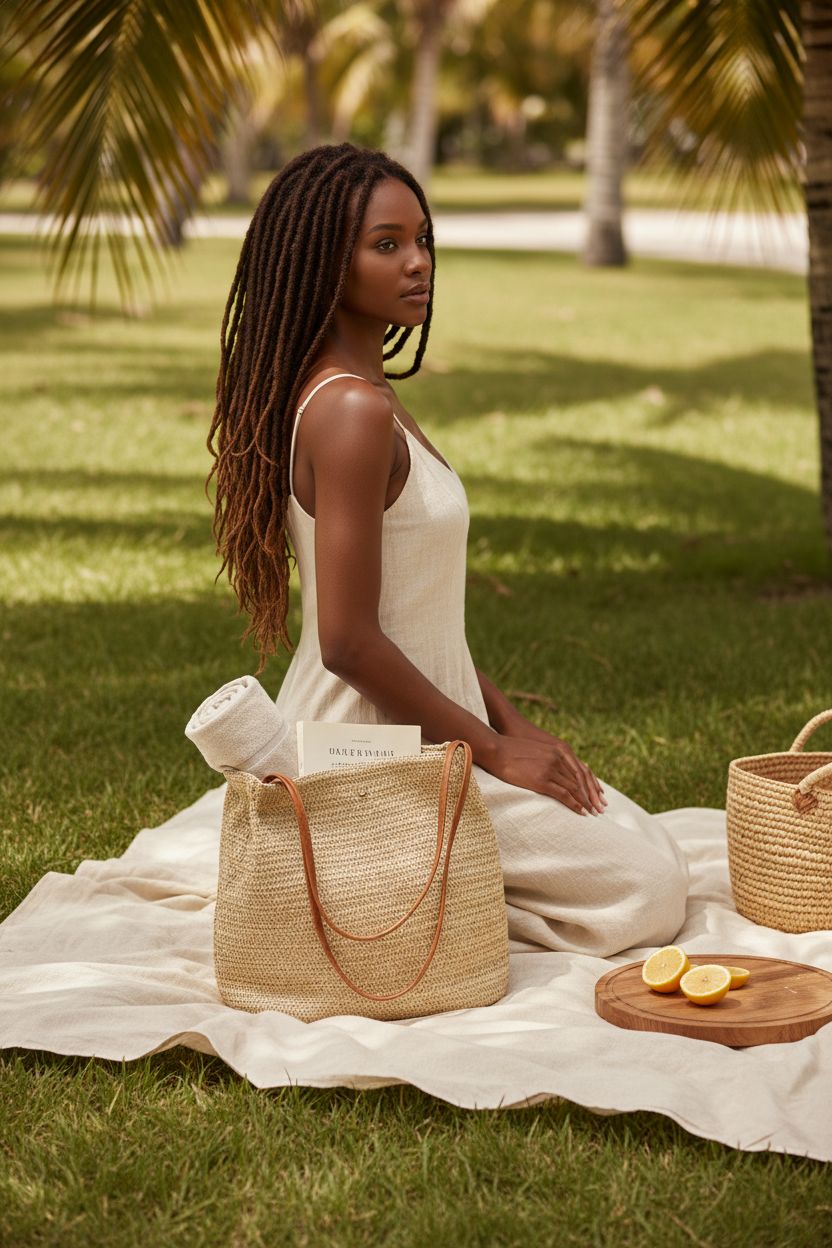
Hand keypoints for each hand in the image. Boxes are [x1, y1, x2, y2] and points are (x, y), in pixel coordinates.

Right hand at [488, 730, 607, 815]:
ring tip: (594, 813)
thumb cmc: (512, 748)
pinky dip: (574, 804)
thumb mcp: (537, 749)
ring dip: (586, 802)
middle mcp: (559, 759)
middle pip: (582, 780)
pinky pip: (564, 795)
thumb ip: (548, 756)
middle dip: (593, 796)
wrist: (496, 748)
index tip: (599, 794)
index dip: (592, 783)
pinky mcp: (542, 780)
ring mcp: (551, 769)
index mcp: (559, 750)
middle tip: (602, 808)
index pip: (582, 770)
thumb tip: (553, 767)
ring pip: (575, 789)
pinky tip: (581, 812)